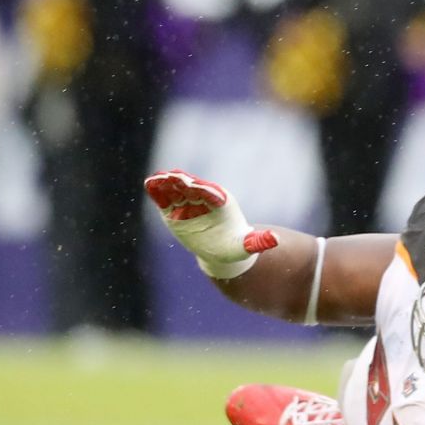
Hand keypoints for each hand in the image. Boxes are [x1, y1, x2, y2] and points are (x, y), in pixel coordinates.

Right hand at [145, 169, 277, 278]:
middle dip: (183, 182)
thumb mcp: (248, 246)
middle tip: (172, 176)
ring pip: (177, 191)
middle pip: (193, 188)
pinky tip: (149, 184)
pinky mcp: (175, 209)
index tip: (195, 186)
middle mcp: (205, 199)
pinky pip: (166, 199)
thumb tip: (275, 239)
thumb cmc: (236, 246)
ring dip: (167, 184)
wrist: (220, 248)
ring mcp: (189, 203)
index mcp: (223, 203)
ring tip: (155, 178)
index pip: (213, 194)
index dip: (204, 190)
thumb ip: (259, 242)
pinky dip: (158, 192)